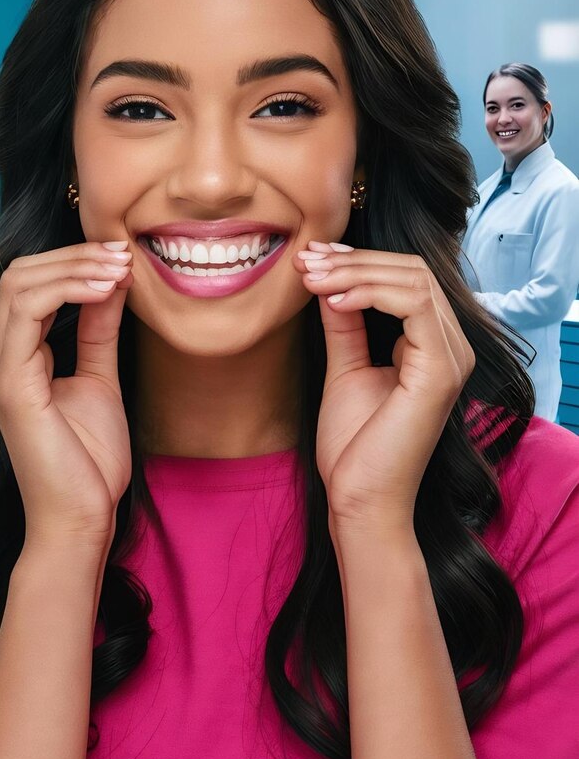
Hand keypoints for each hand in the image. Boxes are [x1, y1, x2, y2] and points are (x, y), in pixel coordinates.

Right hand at [0, 241, 133, 550]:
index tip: (123, 255)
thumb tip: (113, 279)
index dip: (75, 260)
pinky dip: (68, 291)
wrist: (81, 518)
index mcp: (16, 356)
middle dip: (75, 255)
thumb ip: (99, 330)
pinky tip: (106, 290)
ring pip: (21, 286)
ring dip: (75, 267)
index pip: (31, 283)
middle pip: (20, 275)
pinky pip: (27, 314)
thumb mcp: (101, 378)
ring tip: (120, 267)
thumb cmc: (88, 461)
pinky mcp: (11, 385)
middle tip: (123, 253)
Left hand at [295, 243, 474, 532]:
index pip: (406, 277)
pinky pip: (415, 304)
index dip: (358, 260)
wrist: (360, 500)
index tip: (310, 259)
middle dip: (353, 260)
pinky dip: (370, 293)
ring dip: (355, 271)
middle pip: (412, 270)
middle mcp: (453, 346)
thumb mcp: (345, 367)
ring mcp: (452, 357)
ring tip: (311, 278)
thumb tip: (328, 278)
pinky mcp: (442, 371)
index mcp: (433, 345)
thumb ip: (344, 323)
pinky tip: (332, 300)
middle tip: (306, 261)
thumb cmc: (355, 446)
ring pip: (414, 280)